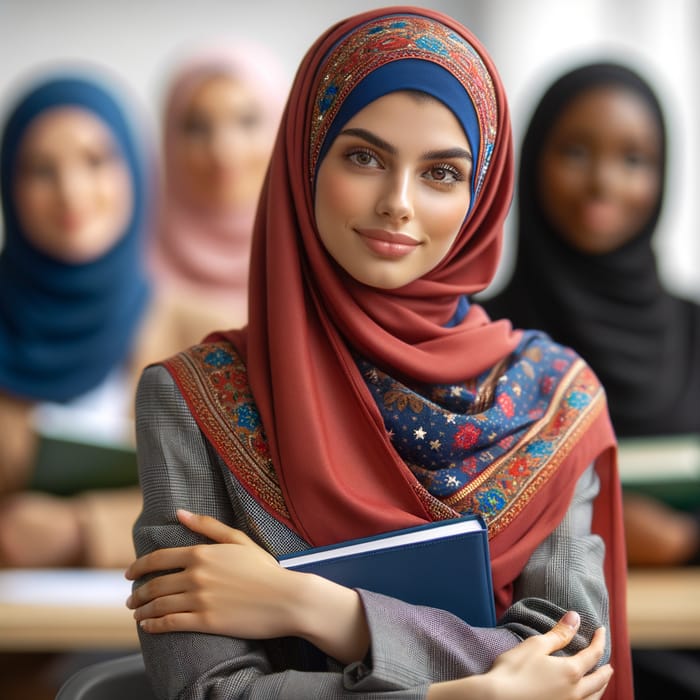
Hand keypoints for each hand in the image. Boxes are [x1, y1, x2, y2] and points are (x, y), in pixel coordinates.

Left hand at [125, 509, 300, 638]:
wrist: (285, 598)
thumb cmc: (264, 568)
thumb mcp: (238, 540)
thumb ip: (208, 525)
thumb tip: (180, 512)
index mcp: (202, 553)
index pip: (158, 559)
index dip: (138, 567)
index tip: (129, 574)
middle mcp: (196, 575)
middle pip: (154, 585)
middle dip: (138, 594)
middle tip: (131, 600)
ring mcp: (200, 599)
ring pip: (159, 606)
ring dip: (142, 611)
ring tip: (136, 615)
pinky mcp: (205, 622)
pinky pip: (170, 624)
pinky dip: (154, 626)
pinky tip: (148, 627)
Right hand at [428, 611, 611, 699]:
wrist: (497, 699)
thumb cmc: (514, 670)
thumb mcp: (536, 646)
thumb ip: (559, 634)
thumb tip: (575, 617)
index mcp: (571, 672)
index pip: (593, 655)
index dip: (599, 641)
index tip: (601, 631)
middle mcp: (575, 693)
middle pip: (598, 681)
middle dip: (605, 670)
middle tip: (608, 663)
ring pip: (594, 699)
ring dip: (600, 688)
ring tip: (600, 682)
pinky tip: (583, 698)